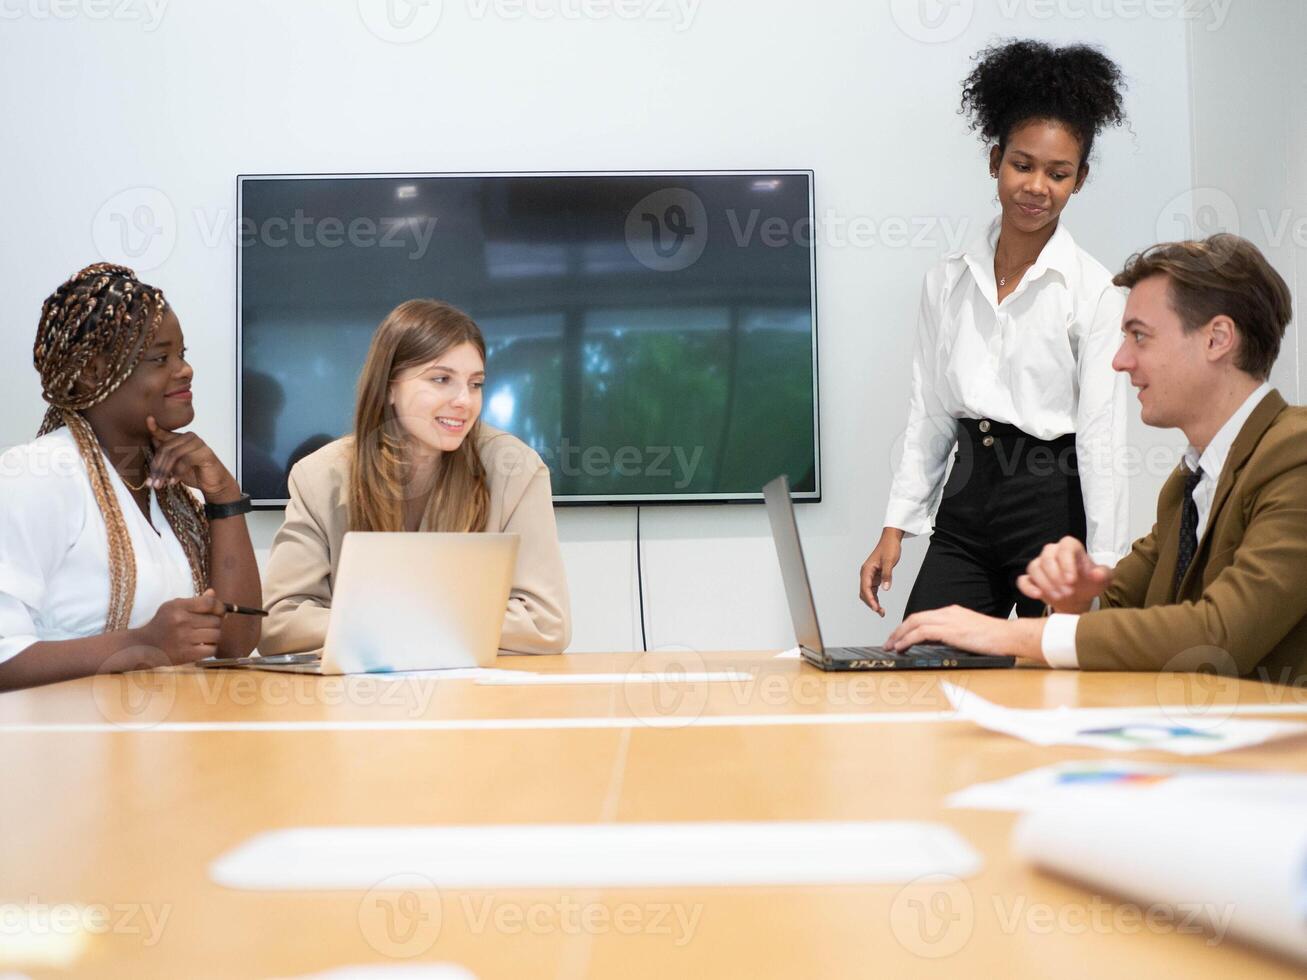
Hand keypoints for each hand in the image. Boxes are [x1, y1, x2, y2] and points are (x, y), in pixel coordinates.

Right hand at [131, 589, 227, 663]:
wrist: (144, 645)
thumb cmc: (162, 624)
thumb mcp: (173, 607)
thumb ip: (195, 601)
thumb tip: (213, 593)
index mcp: (178, 607)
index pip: (209, 603)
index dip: (219, 606)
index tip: (219, 610)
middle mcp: (181, 621)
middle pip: (216, 620)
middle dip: (215, 623)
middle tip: (207, 625)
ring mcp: (184, 639)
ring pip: (216, 635)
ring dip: (214, 636)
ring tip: (205, 636)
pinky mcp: (186, 654)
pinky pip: (212, 649)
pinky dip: (210, 648)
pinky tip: (202, 646)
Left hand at [146, 416, 238, 501]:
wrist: (214, 484)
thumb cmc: (195, 473)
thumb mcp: (174, 465)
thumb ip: (165, 456)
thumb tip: (152, 444)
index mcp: (181, 439)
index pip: (165, 433)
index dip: (155, 428)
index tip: (149, 419)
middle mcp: (190, 438)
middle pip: (166, 448)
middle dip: (156, 467)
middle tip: (151, 482)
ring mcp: (198, 444)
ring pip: (174, 454)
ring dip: (164, 472)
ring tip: (160, 484)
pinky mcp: (205, 453)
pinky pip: (186, 460)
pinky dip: (177, 473)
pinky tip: (173, 481)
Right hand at [860, 528, 903, 616]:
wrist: (890, 540)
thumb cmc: (889, 548)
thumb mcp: (889, 561)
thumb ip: (887, 575)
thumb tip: (885, 589)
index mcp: (866, 570)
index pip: (865, 588)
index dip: (870, 599)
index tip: (875, 608)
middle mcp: (866, 574)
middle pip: (864, 593)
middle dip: (871, 603)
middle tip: (880, 612)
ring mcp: (870, 575)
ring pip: (867, 593)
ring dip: (873, 602)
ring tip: (881, 612)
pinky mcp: (875, 576)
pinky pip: (872, 590)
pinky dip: (875, 598)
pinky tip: (880, 604)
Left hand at [883, 605, 1044, 660]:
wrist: (1008, 636)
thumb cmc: (993, 639)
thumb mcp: (968, 634)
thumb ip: (952, 635)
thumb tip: (935, 645)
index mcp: (952, 612)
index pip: (923, 617)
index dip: (908, 627)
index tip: (898, 637)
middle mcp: (948, 612)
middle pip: (915, 618)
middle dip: (898, 630)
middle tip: (889, 642)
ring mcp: (948, 620)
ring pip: (914, 623)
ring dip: (899, 635)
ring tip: (891, 646)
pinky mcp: (950, 630)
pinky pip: (921, 632)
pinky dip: (908, 639)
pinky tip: (901, 647)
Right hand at [1016, 536, 1111, 612]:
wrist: (1078, 597)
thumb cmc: (1090, 583)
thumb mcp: (1103, 580)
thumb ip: (1103, 575)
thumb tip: (1096, 574)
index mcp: (1070, 547)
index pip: (1065, 547)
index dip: (1067, 562)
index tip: (1072, 580)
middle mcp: (1052, 552)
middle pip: (1047, 558)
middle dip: (1056, 577)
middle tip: (1068, 592)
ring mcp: (1039, 565)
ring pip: (1034, 568)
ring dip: (1045, 584)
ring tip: (1059, 597)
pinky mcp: (1031, 579)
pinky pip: (1022, 580)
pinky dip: (1028, 588)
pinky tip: (1037, 595)